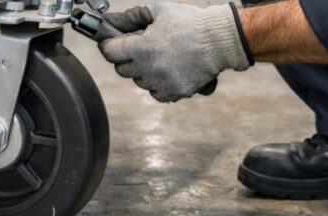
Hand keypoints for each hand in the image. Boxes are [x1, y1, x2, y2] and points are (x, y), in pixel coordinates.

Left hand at [99, 2, 251, 101]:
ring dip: (143, 71)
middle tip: (141, 47)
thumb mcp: (158, 11)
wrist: (220, 40)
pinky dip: (158, 84)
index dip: (110, 45)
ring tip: (160, 56)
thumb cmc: (189, 22)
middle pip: (122, 69)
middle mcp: (149, 69)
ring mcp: (163, 83)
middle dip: (127, 57)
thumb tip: (107, 21)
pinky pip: (156, 93)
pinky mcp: (176, 92)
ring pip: (139, 82)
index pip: (110, 52)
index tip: (115, 41)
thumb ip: (130, 17)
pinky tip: (169, 69)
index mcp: (142, 48)